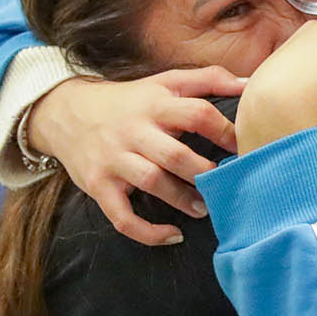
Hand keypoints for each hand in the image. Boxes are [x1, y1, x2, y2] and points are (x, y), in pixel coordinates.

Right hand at [29, 68, 245, 244]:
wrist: (66, 113)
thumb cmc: (131, 101)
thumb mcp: (165, 81)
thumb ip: (208, 79)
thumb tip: (250, 82)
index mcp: (156, 104)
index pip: (196, 114)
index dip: (225, 131)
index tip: (245, 147)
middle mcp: (134, 131)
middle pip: (174, 153)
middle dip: (204, 172)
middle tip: (227, 184)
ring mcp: (114, 159)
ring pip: (150, 182)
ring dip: (182, 199)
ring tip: (204, 208)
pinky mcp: (98, 185)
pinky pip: (121, 216)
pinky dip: (147, 233)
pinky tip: (173, 236)